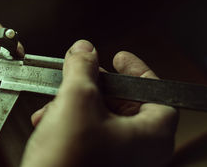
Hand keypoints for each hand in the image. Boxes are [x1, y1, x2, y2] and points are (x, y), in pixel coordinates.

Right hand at [21, 40, 177, 166]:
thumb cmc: (69, 161)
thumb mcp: (76, 99)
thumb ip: (82, 68)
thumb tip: (83, 51)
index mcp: (151, 136)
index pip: (157, 93)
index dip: (137, 71)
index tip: (119, 58)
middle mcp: (138, 150)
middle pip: (124, 101)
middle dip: (95, 85)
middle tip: (82, 73)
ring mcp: (117, 158)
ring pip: (100, 115)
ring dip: (74, 101)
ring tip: (55, 99)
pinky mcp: (94, 161)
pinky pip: (87, 130)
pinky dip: (68, 118)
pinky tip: (48, 117)